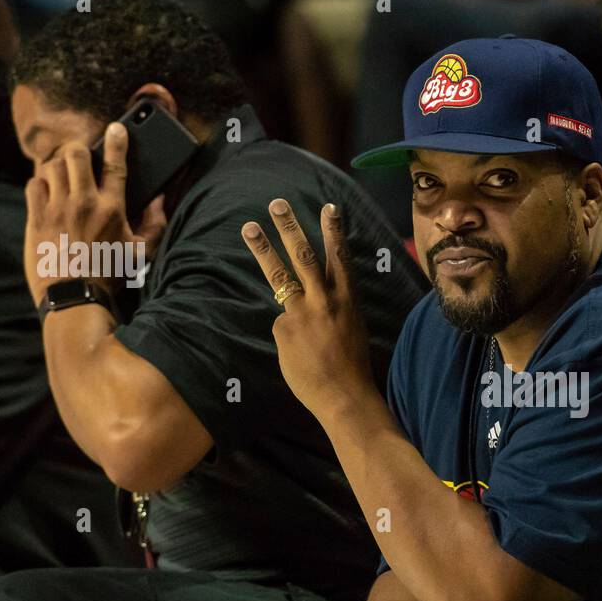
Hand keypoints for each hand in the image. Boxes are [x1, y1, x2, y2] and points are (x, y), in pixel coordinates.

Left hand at [23, 122, 166, 303]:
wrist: (74, 297)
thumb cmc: (110, 276)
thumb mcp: (142, 253)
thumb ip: (155, 224)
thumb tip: (159, 200)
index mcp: (112, 209)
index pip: (115, 164)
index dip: (117, 141)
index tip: (117, 128)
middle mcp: (83, 203)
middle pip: (76, 154)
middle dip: (79, 151)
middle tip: (82, 159)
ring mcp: (56, 209)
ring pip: (52, 165)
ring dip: (59, 167)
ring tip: (64, 178)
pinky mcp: (35, 218)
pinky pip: (33, 184)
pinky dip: (40, 183)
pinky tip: (48, 193)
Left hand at [242, 200, 376, 420]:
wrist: (345, 396)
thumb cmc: (351, 367)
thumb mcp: (351, 329)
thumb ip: (330, 309)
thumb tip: (303, 305)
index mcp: (347, 299)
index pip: (340, 258)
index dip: (334, 231)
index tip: (328, 207)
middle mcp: (325, 300)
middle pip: (305, 255)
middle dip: (291, 227)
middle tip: (277, 204)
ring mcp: (302, 313)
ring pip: (280, 275)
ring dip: (264, 248)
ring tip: (250, 226)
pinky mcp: (284, 329)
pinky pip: (281, 326)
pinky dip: (288, 337)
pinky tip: (300, 356)